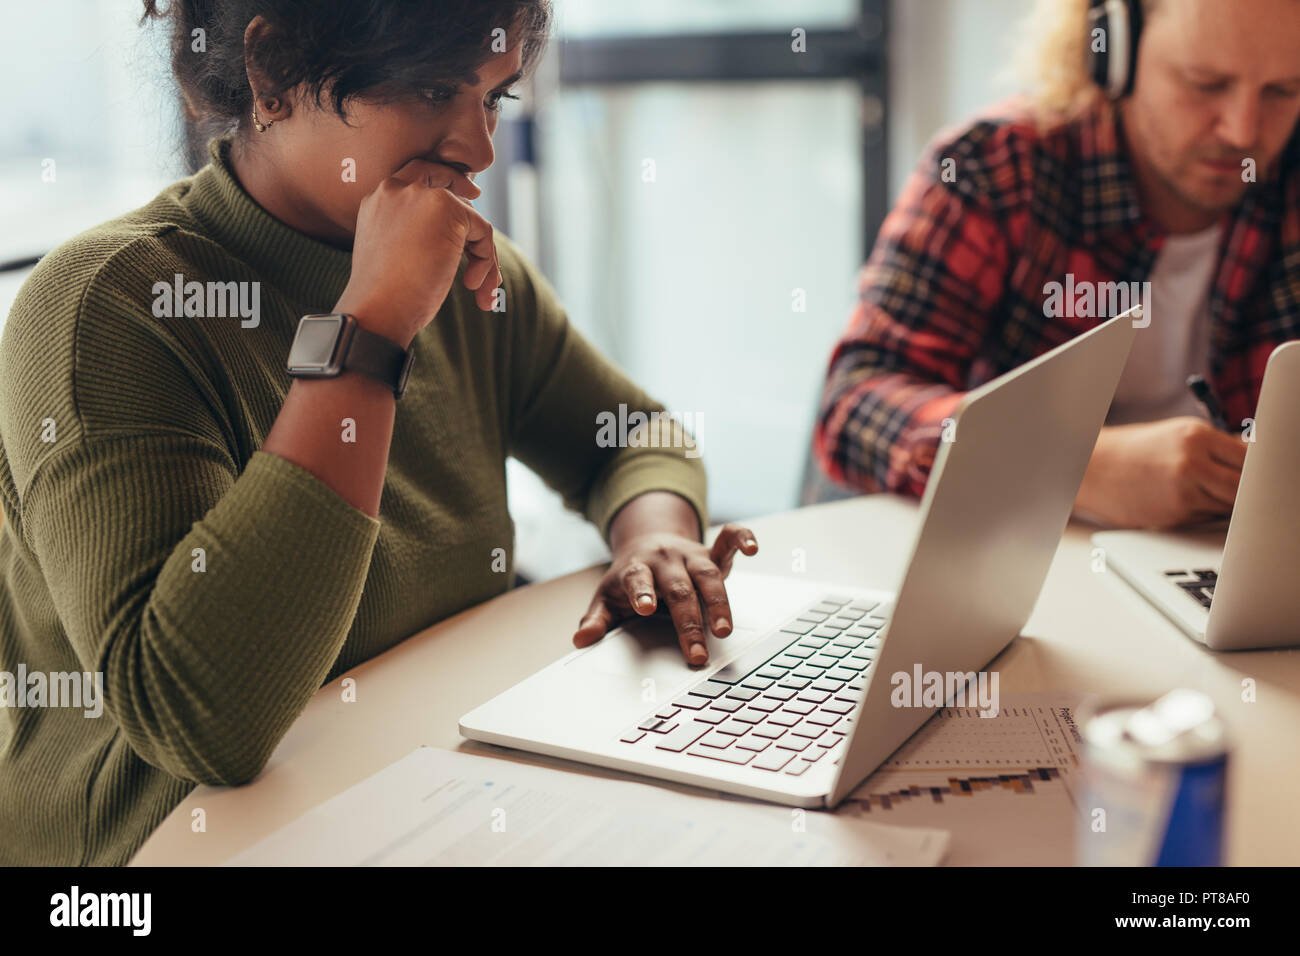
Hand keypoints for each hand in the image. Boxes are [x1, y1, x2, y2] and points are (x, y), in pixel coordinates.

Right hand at [334, 157, 502, 345]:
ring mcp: (420, 194)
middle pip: (449, 185)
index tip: (471, 196)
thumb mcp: (394, 252)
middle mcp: (396, 188)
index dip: (449, 183)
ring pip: (469, 217)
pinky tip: (472, 286)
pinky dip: (487, 261)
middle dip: (470, 215)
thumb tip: (457, 231)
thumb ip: (415, 230)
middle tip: (485, 244)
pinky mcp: (446, 208)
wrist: (378, 310)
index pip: (420, 174)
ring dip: (483, 257)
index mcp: (379, 199)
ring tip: (478, 290)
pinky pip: (483, 231)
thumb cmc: (385, 296)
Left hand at [573, 524, 759, 665]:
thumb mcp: (607, 598)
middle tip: (695, 653)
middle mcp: (665, 560)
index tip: (646, 609)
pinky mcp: (710, 551)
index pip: (639, 580)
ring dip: (718, 602)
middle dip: (688, 621)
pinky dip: (742, 539)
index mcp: (637, 569)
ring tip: (724, 629)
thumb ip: (597, 620)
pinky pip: (728, 540)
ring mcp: (690, 555)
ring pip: (707, 575)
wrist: (646, 543)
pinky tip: (753, 547)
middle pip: (678, 589)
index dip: (642, 592)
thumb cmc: (628, 580)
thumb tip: (582, 640)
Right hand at [1074, 416, 1247, 528]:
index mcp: (1196, 436)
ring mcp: (1183, 492)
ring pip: (1228, 506)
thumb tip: (1257, 457)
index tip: (1263, 475)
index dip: (1260, 470)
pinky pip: (1205, 518)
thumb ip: (1218, 447)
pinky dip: (1202, 513)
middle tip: (1239, 489)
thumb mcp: (1177, 435)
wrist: (1091, 467)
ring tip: (1200, 490)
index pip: (1251, 458)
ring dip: (1224, 503)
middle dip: (1245, 490)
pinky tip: (1180, 500)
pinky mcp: (1174, 515)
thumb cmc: (1135, 450)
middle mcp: (1192, 462)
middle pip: (1244, 486)